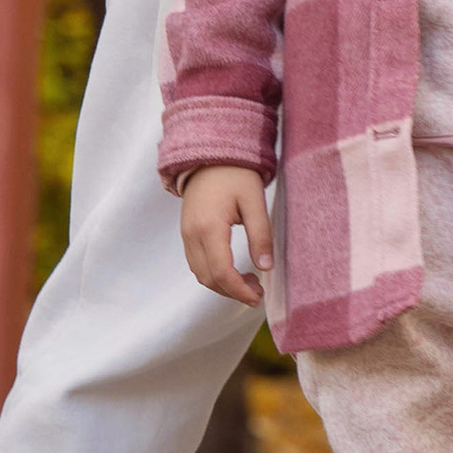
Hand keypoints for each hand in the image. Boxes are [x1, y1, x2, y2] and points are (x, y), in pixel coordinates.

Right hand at [180, 164, 271, 304]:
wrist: (210, 155)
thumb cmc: (235, 174)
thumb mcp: (254, 200)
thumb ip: (260, 234)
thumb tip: (266, 267)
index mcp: (209, 227)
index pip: (221, 272)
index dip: (239, 290)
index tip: (257, 297)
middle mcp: (192, 235)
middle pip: (208, 278)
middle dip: (232, 291)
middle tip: (257, 291)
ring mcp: (186, 234)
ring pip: (200, 274)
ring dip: (222, 285)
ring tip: (249, 282)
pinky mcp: (187, 233)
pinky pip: (197, 263)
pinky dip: (214, 274)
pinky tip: (233, 270)